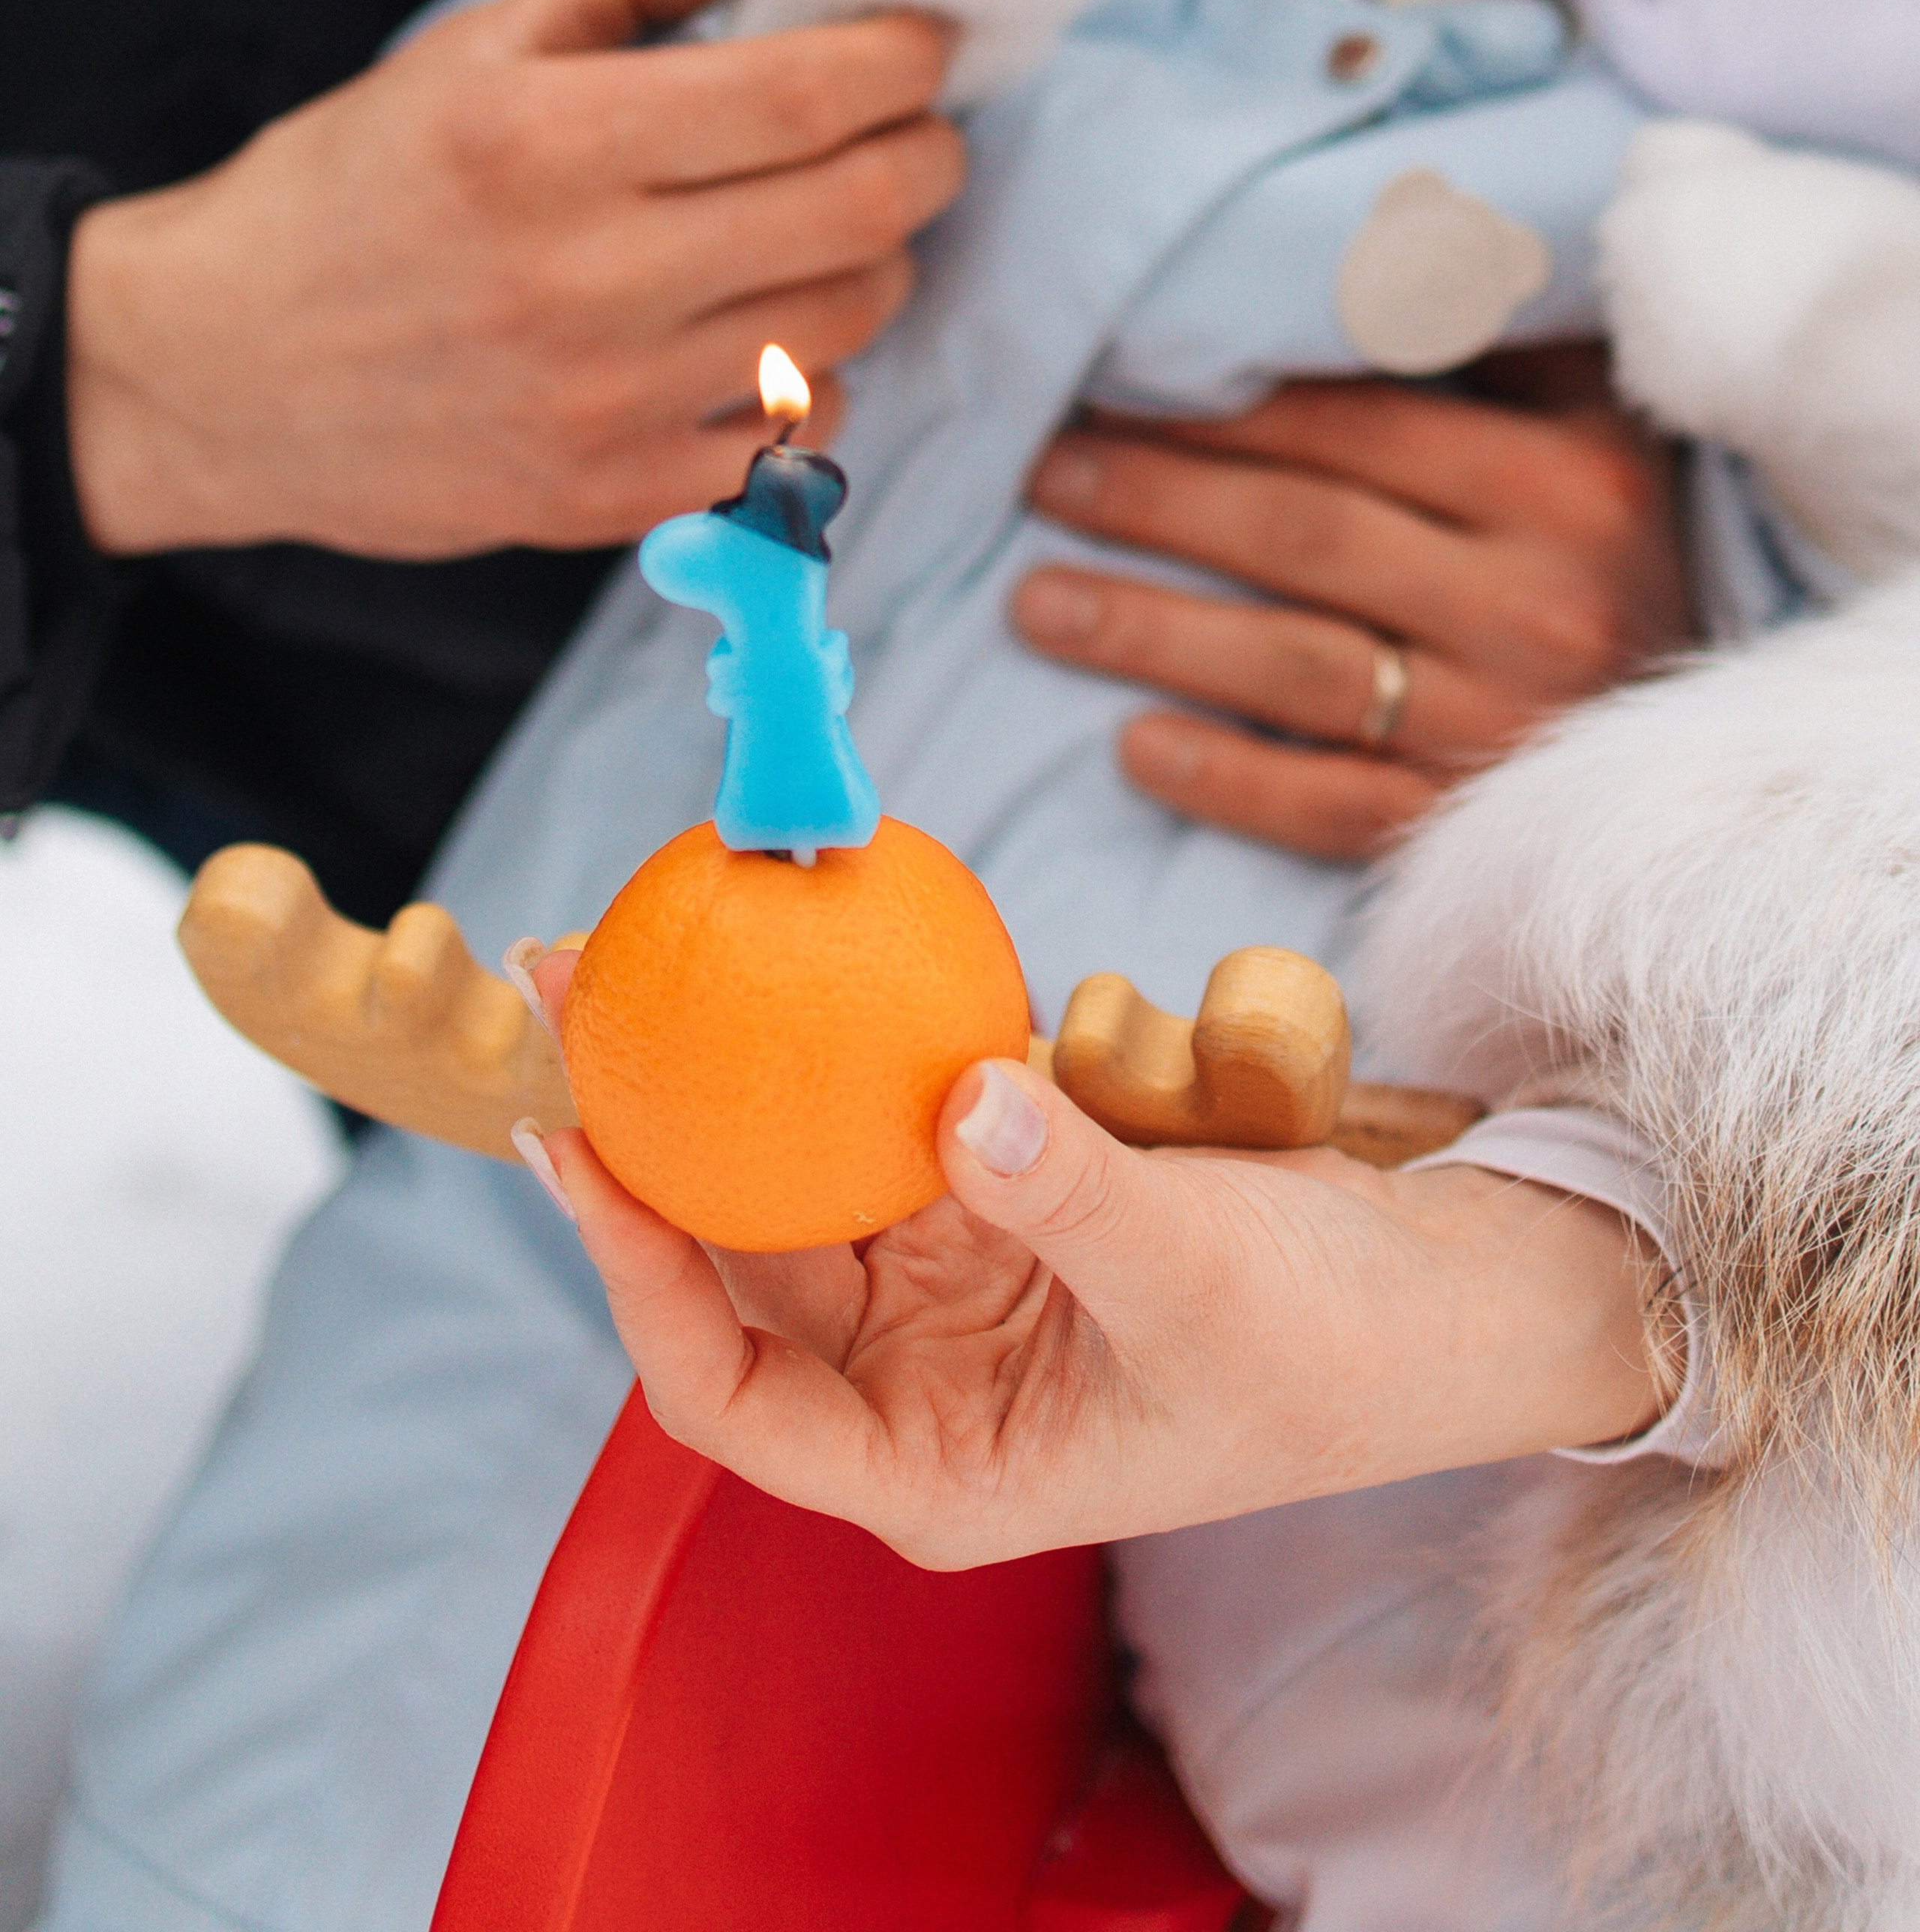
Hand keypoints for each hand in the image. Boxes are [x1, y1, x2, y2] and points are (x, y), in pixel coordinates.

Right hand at [66, 0, 961, 556]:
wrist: (213, 372)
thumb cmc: (348, 191)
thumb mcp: (468, 49)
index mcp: (551, 140)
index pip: (808, 92)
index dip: (905, 58)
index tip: (924, 41)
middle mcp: (589, 276)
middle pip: (863, 209)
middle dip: (926, 152)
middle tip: (916, 131)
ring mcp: (608, 401)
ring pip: (850, 324)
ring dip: (876, 263)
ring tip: (830, 228)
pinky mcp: (611, 497)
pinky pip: (797, 442)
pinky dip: (816, 386)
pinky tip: (767, 343)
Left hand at [523, 1010, 1663, 1568]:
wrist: (1454, 1292)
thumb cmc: (1341, 1351)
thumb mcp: (1203, 1286)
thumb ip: (1074, 1199)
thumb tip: (961, 1096)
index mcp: (935, 1459)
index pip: (726, 1391)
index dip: (634, 1276)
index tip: (578, 1148)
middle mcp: (921, 1370)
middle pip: (738, 1240)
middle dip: (651, 1118)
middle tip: (567, 983)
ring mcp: (957, 1264)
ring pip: (806, 1150)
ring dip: (739, 1049)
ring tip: (652, 926)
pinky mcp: (1004, 1175)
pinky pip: (906, 1088)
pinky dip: (869, 1020)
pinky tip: (811, 927)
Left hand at [1013, 361, 1691, 863]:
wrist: (1722, 753)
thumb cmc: (1613, 550)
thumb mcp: (1590, 424)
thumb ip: (1489, 336)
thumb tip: (1372, 231)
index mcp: (1564, 480)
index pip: (1355, 427)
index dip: (1217, 407)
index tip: (1102, 388)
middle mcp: (1541, 599)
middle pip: (1304, 536)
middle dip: (1154, 500)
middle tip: (1041, 477)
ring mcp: (1508, 718)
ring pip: (1298, 667)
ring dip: (1151, 632)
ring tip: (1034, 603)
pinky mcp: (1475, 815)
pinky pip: (1331, 799)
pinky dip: (1228, 776)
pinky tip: (1133, 747)